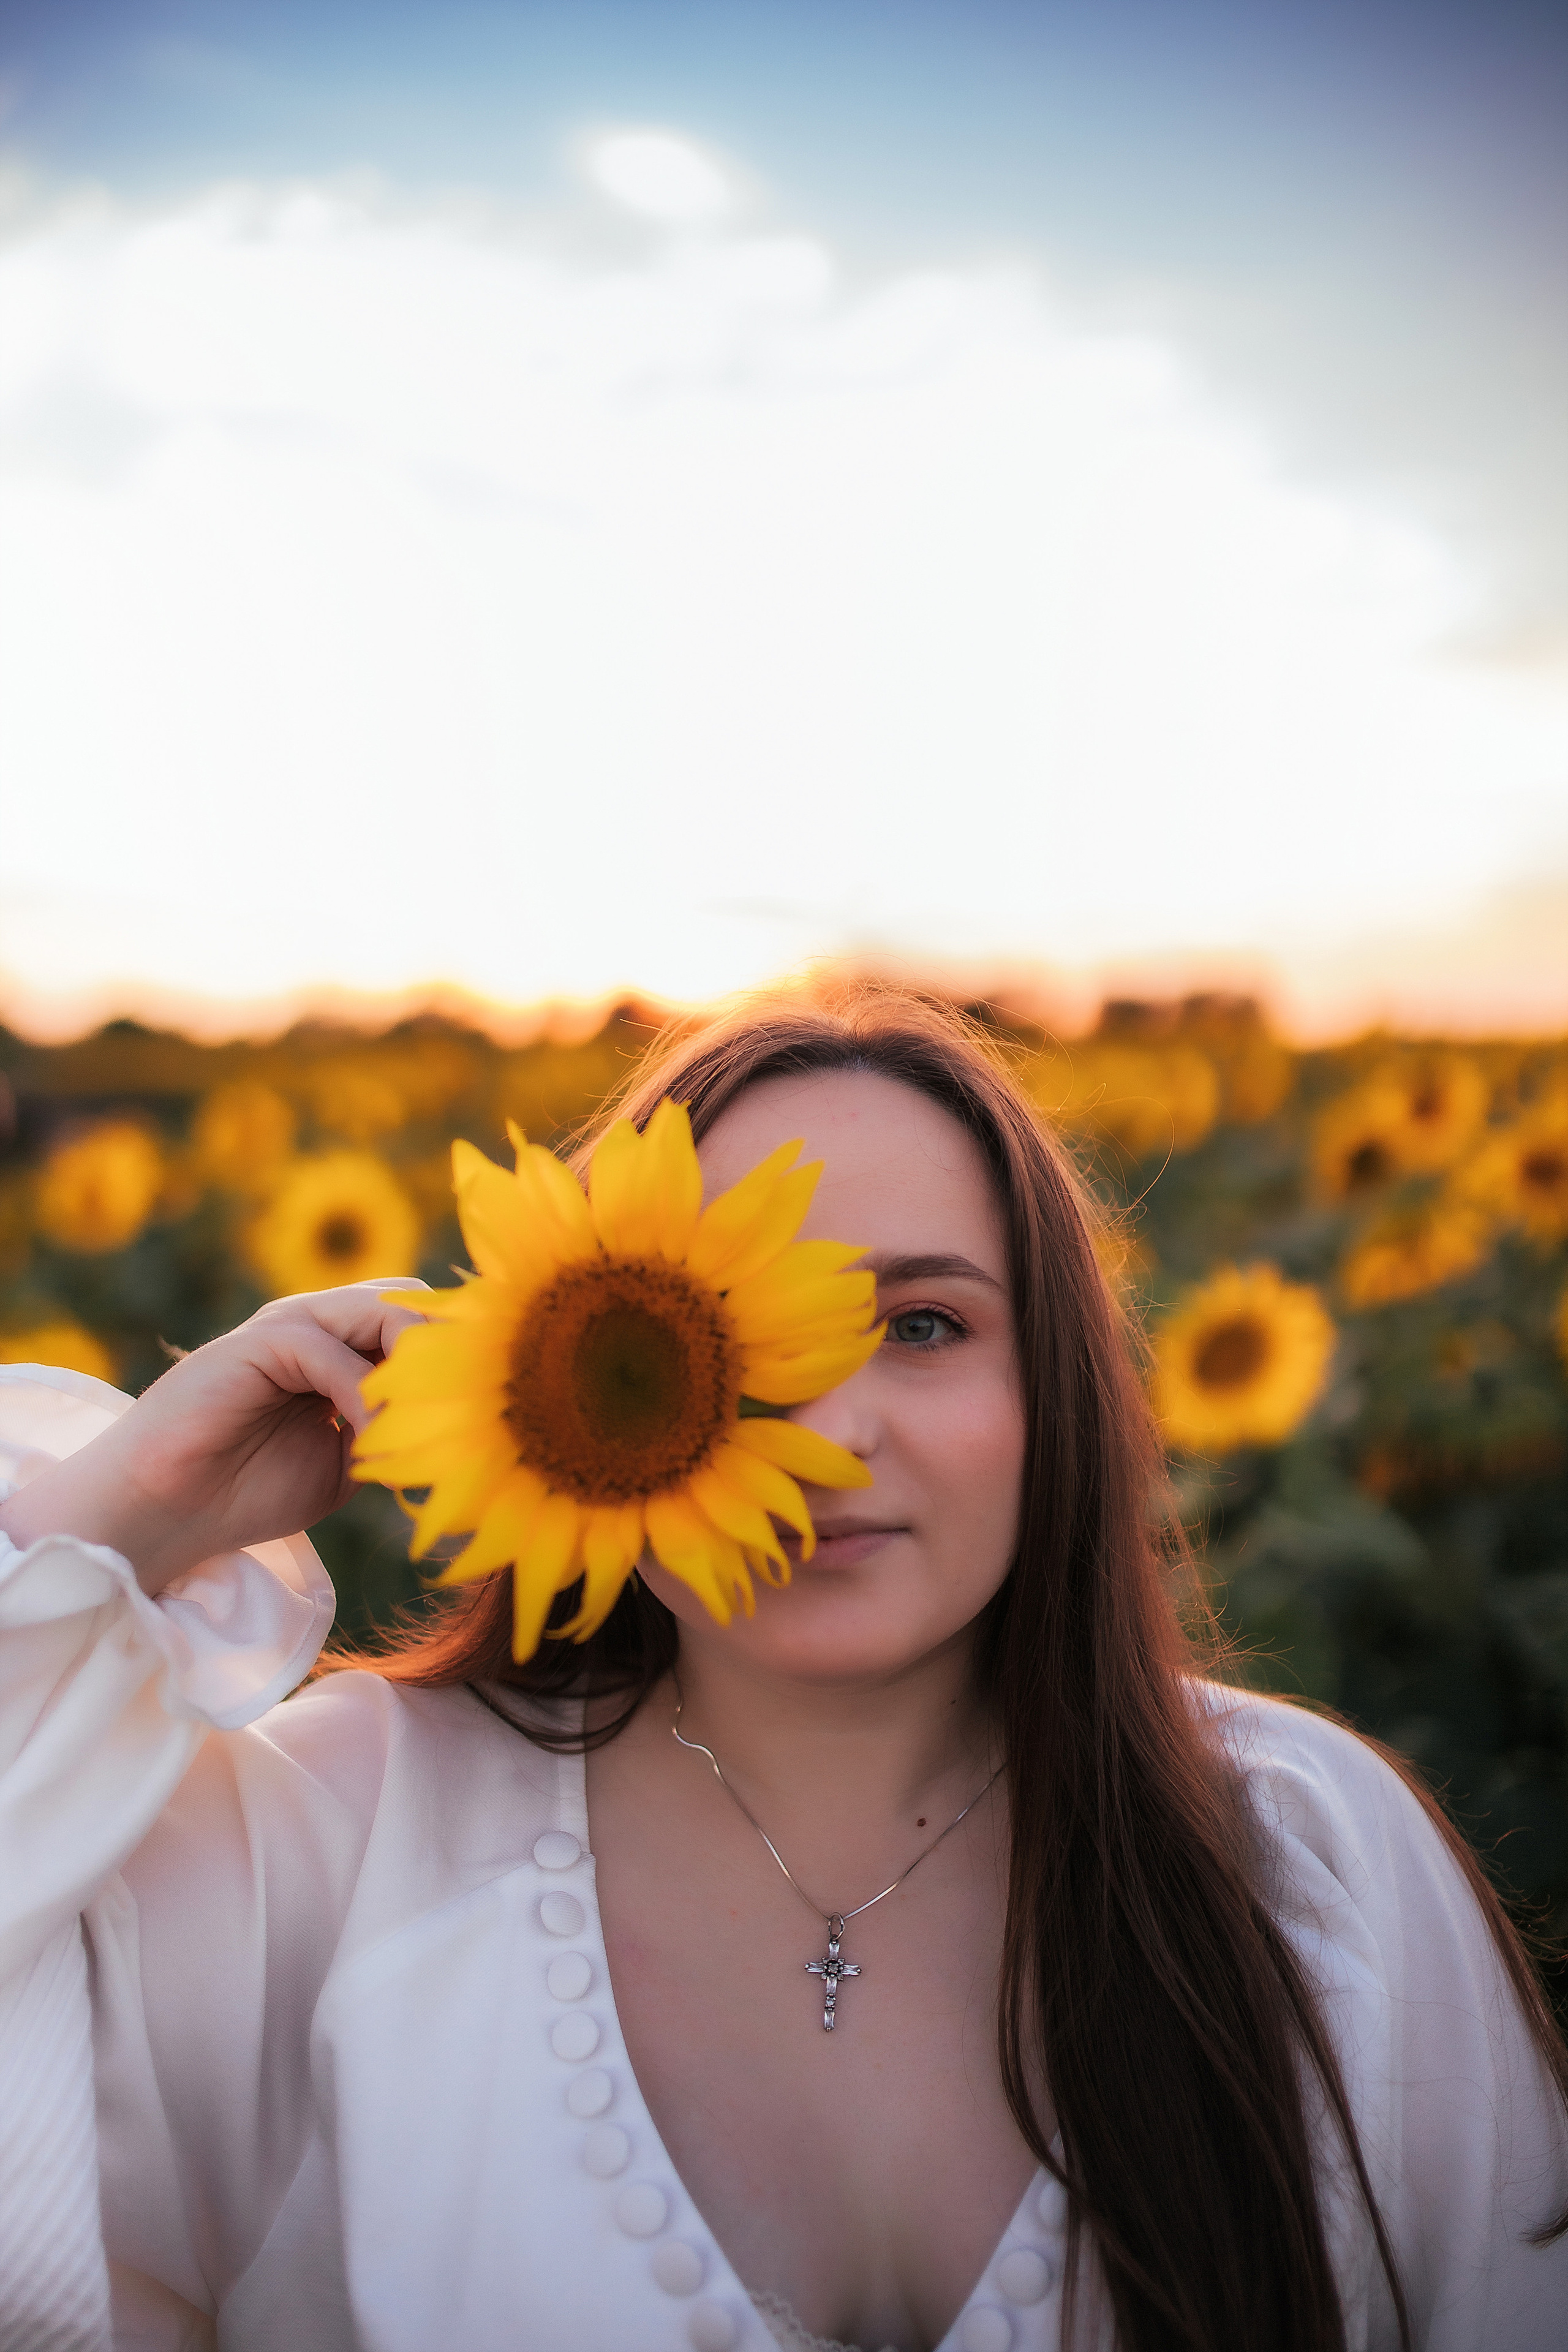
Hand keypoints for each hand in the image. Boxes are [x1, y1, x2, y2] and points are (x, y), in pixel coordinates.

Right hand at [0, 1282, 427, 1595]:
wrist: (164, 1511)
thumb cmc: (248, 1491)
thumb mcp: (346, 1462)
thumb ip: (393, 1431)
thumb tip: (456, 1424)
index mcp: (342, 1345)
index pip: (422, 1319)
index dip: (459, 1355)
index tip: (489, 1409)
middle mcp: (319, 1323)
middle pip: (414, 1302)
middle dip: (447, 1352)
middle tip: (466, 1414)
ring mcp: (288, 1325)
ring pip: (384, 1310)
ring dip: (415, 1372)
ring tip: (421, 1431)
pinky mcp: (258, 1342)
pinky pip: (332, 1352)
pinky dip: (364, 1398)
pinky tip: (368, 1442)